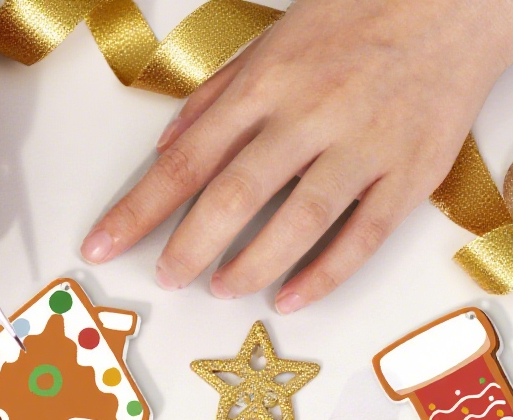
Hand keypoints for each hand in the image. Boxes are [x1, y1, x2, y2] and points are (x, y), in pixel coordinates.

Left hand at [80, 0, 512, 311]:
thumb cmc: (357, 17)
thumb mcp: (272, 40)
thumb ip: (216, 98)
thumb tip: (166, 148)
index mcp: (268, 84)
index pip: (186, 160)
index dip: (138, 210)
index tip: (101, 246)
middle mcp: (311, 115)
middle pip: (234, 195)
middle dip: (189, 246)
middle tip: (165, 277)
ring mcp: (364, 146)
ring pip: (298, 221)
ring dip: (252, 265)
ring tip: (222, 288)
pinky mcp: (410, 174)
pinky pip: (362, 237)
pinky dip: (323, 274)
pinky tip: (289, 298)